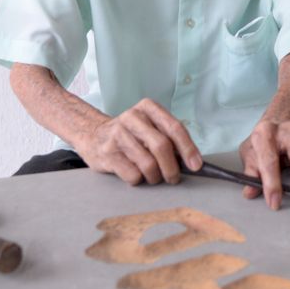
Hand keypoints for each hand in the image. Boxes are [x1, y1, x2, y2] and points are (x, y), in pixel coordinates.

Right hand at [74, 98, 202, 185]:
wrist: (93, 135)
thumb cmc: (130, 135)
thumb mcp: (149, 127)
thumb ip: (169, 138)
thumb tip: (192, 162)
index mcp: (148, 108)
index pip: (174, 128)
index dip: (188, 149)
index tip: (196, 166)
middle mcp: (132, 117)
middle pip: (162, 146)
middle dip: (172, 168)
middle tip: (174, 178)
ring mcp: (118, 134)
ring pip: (148, 164)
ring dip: (155, 177)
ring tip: (153, 177)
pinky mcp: (107, 153)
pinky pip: (133, 175)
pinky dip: (139, 180)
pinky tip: (135, 174)